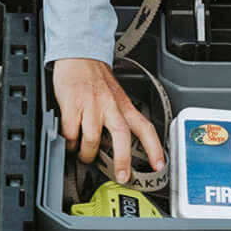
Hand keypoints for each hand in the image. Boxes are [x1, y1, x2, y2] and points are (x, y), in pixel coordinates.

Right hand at [52, 57, 166, 183]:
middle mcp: (110, 106)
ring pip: (93, 139)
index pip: (145, 128)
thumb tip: (118, 146)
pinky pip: (71, 132)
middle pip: (121, 136)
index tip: (159, 166)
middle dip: (122, 160)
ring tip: (85, 156)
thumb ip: (119, 117)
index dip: (154, 148)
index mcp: (123, 105)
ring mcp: (91, 105)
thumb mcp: (115, 95)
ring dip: (88, 154)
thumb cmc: (96, 77)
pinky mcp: (72, 104)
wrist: (78, 55)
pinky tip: (71, 143)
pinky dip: (70, 143)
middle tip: (121, 176)